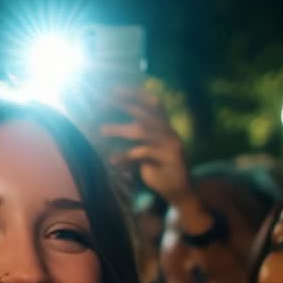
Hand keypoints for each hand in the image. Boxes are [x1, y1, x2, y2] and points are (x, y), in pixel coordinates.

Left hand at [101, 88, 192, 203]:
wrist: (181, 192)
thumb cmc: (160, 171)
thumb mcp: (147, 152)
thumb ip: (137, 140)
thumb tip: (109, 129)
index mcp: (166, 127)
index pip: (153, 103)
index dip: (136, 94)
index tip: (115, 91)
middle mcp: (170, 132)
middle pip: (145, 112)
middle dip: (123, 105)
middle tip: (102, 103)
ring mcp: (171, 144)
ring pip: (142, 130)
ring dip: (119, 129)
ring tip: (102, 130)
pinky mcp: (170, 158)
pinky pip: (143, 152)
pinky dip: (126, 155)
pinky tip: (113, 160)